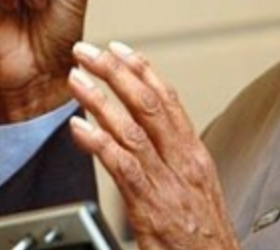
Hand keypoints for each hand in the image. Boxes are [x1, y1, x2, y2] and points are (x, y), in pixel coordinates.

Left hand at [68, 43, 240, 249]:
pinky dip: (99, 144)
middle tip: (89, 51)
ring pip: (133, 129)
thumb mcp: (194, 193)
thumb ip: (171, 164)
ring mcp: (169, 184)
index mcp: (194, 156)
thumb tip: (142, 144)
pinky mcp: (152, 209)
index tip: (120, 49)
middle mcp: (184, 162)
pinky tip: (79, 128)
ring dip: (100, 100)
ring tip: (76, 79)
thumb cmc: (203, 242)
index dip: (143, 70)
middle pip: (149, 104)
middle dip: (116, 72)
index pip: (168, 100)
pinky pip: (123, 167)